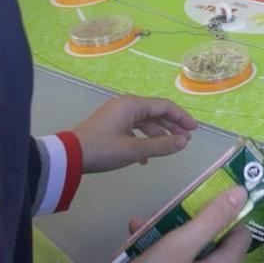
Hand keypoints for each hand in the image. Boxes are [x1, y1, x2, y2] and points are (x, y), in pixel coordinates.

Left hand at [69, 94, 194, 173]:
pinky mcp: (110, 126)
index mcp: (132, 105)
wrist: (68, 157)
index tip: (194, 130)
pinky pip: (133, 129)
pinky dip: (143, 140)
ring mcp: (116, 115)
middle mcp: (125, 105)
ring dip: (158, 134)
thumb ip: (161, 146)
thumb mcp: (134, 150)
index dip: (181, 117)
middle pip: (155, 113)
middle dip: (172, 126)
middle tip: (186, 139)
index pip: (164, 107)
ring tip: (170, 148)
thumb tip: (184, 142)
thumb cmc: (102, 150)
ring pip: (144, 122)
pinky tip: (146, 157)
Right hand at [100, 185, 251, 262]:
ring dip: (167, 240)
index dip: (225, 215)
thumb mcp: (177, 248)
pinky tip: (133, 251)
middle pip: (211, 248)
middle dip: (186, 226)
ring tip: (138, 227)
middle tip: (160, 214)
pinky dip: (160, 261)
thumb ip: (210, 219)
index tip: (202, 201)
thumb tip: (242, 194)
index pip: (239, 237)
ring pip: (189, 261)